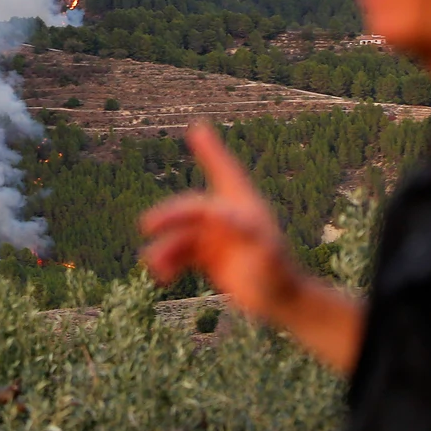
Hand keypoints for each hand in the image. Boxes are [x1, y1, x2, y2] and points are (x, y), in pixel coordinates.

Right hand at [139, 122, 299, 314]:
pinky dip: (169, 262)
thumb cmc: (279, 274)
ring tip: (155, 265)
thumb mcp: (266, 253)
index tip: (197, 129)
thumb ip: (245, 231)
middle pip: (192, 210)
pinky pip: (181, 255)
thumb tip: (216, 213)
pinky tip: (163, 276)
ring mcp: (216, 237)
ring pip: (182, 236)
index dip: (211, 151)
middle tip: (148, 224)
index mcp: (244, 207)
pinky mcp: (209, 257)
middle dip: (171, 215)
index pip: (225, 172)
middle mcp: (227, 218)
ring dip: (166, 248)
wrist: (282, 302)